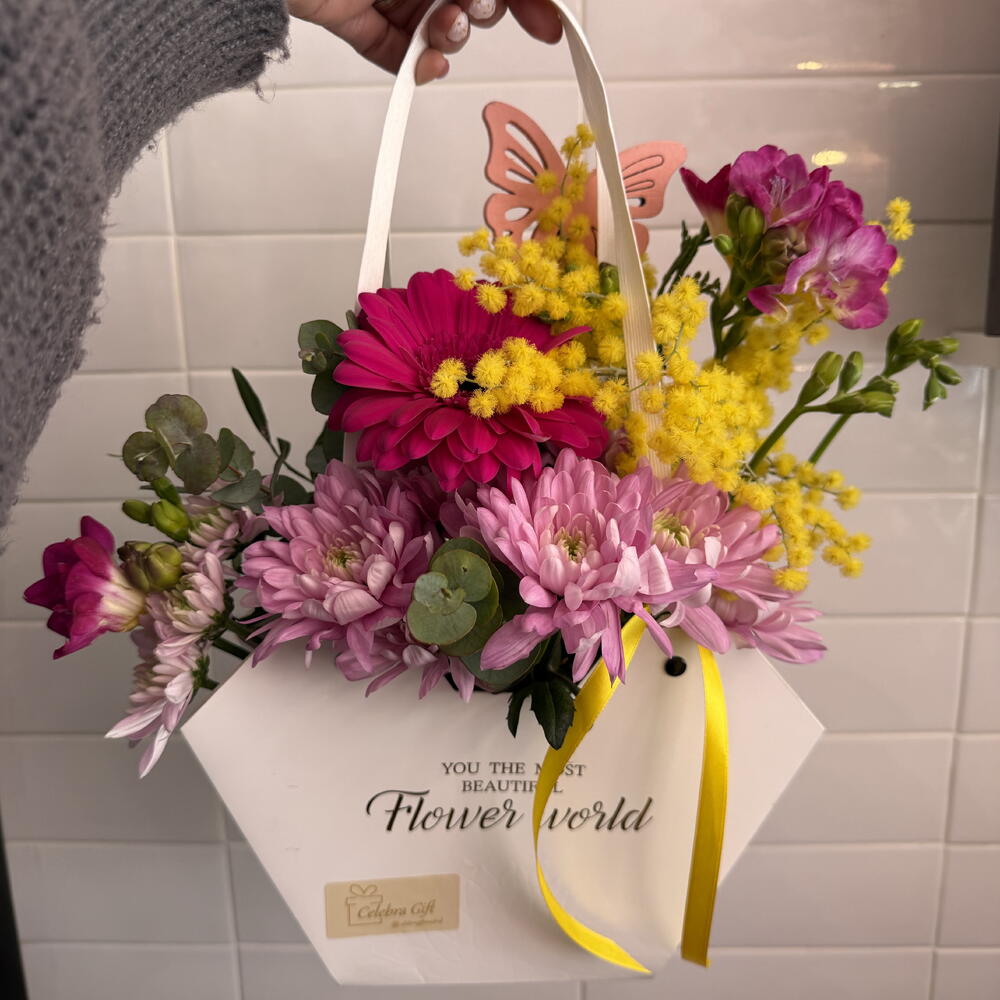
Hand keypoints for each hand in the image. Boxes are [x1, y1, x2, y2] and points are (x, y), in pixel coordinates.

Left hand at [287, 0, 562, 83]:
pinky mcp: (365, 22)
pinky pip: (403, 56)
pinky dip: (419, 67)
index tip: (549, 25)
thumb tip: (529, 3)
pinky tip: (424, 65)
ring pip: (444, 30)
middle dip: (483, 13)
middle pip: (478, 0)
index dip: (532, 1)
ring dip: (452, 39)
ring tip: (439, 29)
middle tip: (471, 9)